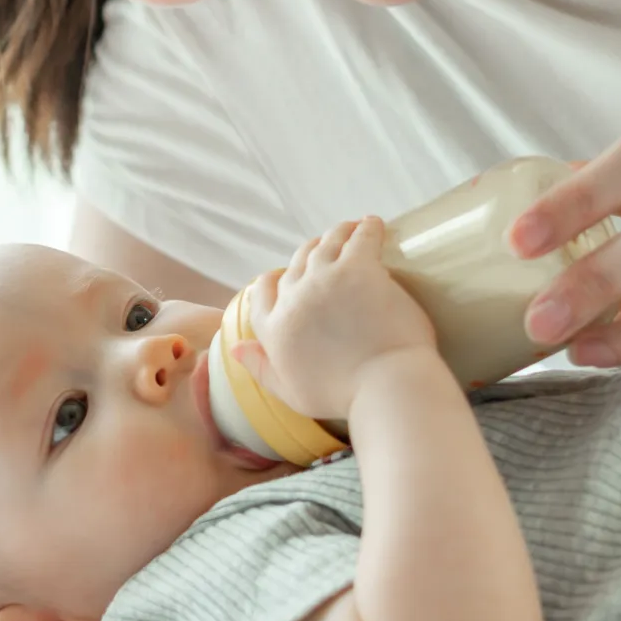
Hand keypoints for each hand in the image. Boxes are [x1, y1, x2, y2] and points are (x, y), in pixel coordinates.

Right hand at [238, 216, 437, 418]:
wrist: (385, 386)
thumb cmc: (344, 397)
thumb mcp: (292, 393)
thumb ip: (262, 369)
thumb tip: (235, 349)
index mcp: (274, 330)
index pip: (262, 293)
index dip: (273, 280)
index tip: (285, 275)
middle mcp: (293, 299)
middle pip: (295, 264)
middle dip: (308, 253)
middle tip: (326, 250)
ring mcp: (324, 279)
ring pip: (325, 244)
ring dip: (337, 233)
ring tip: (350, 230)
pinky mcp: (359, 268)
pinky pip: (360, 237)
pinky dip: (366, 227)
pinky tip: (372, 223)